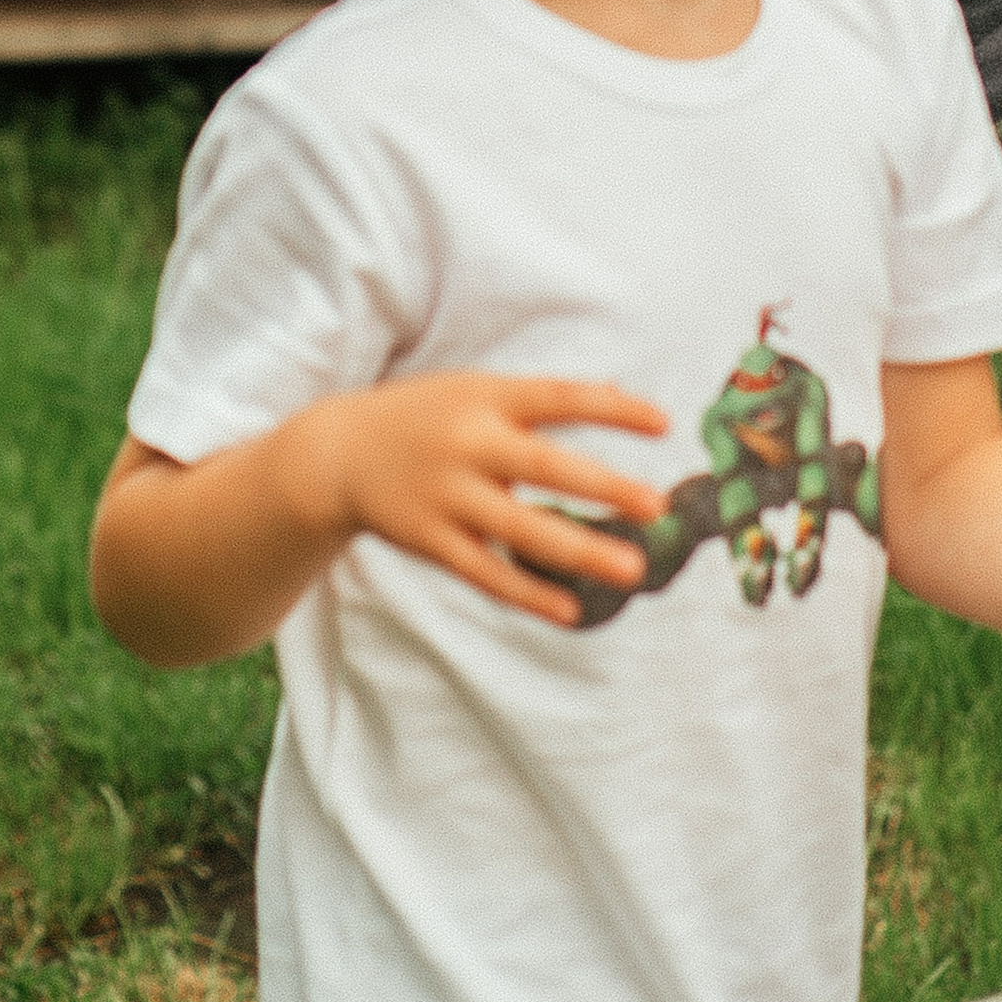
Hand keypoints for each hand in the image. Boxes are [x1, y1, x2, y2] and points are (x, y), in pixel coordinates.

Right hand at [293, 371, 666, 629]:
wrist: (336, 455)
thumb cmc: (427, 417)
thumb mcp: (476, 391)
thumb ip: (539, 401)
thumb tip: (621, 398)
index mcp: (486, 397)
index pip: (559, 397)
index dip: (613, 409)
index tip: (664, 424)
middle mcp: (469, 445)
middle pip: (547, 467)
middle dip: (604, 488)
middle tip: (656, 506)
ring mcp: (448, 497)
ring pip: (523, 531)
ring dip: (581, 551)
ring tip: (631, 570)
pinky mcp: (432, 542)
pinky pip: (488, 574)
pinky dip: (530, 594)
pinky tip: (572, 610)